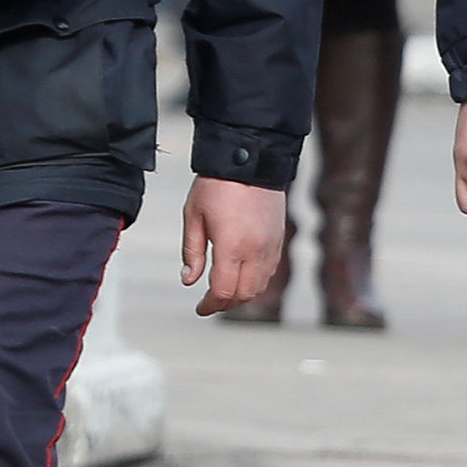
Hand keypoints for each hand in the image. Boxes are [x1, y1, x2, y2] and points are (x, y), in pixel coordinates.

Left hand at [181, 176, 288, 315]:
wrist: (250, 157)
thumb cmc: (217, 184)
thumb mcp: (193, 215)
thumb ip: (191, 252)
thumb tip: (188, 280)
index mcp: (232, 246)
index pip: (223, 291)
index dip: (210, 305)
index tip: (200, 308)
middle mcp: (256, 250)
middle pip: (244, 294)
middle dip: (226, 304)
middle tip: (210, 303)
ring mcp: (271, 245)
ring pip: (260, 286)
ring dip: (242, 294)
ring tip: (225, 291)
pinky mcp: (279, 238)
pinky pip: (270, 270)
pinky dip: (256, 281)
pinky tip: (242, 275)